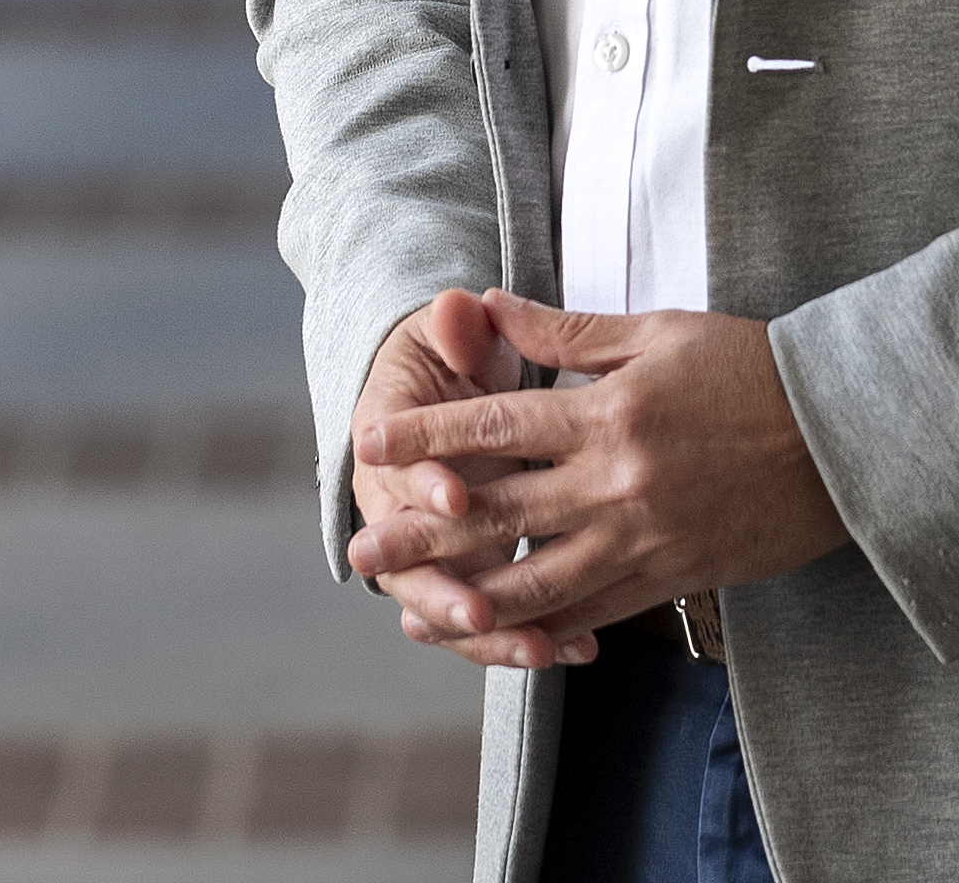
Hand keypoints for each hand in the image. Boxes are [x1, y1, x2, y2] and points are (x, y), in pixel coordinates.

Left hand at [339, 294, 845, 666]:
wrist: (846, 437)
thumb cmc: (751, 368)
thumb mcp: (658, 332)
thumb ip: (566, 329)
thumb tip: (488, 304)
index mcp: (609, 414)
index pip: (496, 424)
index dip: (428, 434)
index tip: (370, 440)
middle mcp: (618, 484)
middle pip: (501, 513)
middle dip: (424, 532)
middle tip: (362, 547)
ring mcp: (646, 540)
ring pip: (542, 582)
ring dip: (472, 600)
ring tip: (417, 613)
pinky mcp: (676, 577)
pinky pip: (599, 611)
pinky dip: (548, 628)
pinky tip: (505, 637)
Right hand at [340, 291, 557, 663]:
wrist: (437, 382)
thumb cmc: (452, 354)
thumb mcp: (453, 333)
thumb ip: (458, 329)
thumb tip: (459, 307)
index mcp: (387, 434)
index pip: (396, 466)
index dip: (423, 484)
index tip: (458, 496)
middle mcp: (396, 499)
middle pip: (407, 558)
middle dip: (445, 588)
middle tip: (481, 613)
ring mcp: (429, 541)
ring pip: (442, 603)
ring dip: (485, 634)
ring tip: (537, 650)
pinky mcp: (466, 568)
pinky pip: (484, 616)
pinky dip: (520, 637)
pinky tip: (572, 649)